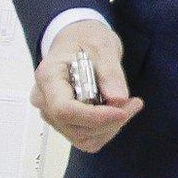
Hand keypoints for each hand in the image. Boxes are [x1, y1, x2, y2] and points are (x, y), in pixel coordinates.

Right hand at [31, 19, 143, 152]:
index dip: (95, 117)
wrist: (77, 41)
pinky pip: (85, 138)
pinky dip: (105, 131)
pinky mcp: (63, 121)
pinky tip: (117, 113)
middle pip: (74, 127)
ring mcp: (51, 113)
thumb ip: (110, 72)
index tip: (123, 111)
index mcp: (48, 77)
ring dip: (110, 127)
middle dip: (109, 121)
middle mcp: (44, 99)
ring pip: (81, 137)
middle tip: (134, 102)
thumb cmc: (86, 40)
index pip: (64, 109)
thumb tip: (117, 99)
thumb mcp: (102, 46)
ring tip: (128, 105)